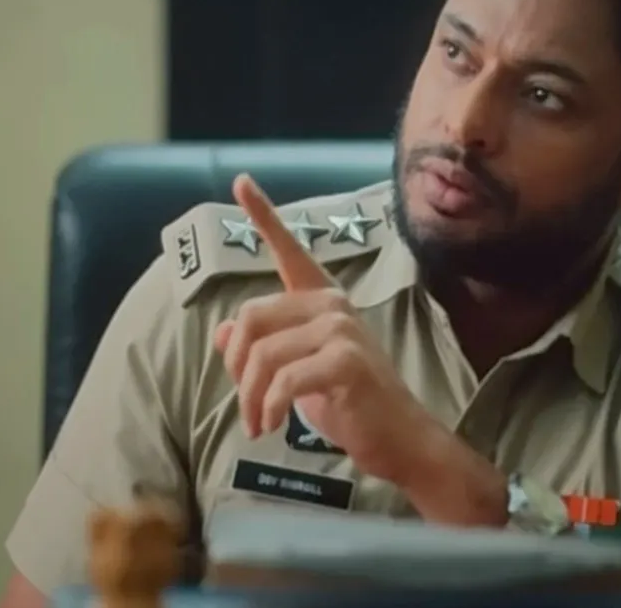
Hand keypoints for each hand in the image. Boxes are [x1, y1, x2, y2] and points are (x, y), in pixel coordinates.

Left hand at [211, 174, 444, 485]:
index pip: (288, 250)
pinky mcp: (345, 360)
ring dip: (250, 397)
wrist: (396, 437)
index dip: (262, 214)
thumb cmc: (348, 403)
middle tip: (246, 404)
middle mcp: (331, 304)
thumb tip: (224, 333)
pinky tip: (273, 424)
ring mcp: (341, 329)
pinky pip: (282, 379)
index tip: (241, 181)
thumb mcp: (296, 373)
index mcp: (320, 300)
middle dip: (238, 366)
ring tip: (259, 423)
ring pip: (262, 353)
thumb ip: (263, 348)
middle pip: (251, 317)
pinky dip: (269, 407)